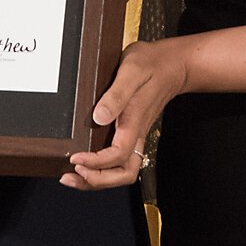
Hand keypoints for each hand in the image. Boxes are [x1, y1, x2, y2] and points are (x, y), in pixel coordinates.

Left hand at [62, 38, 190, 190]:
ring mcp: (135, 134)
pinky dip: (102, 168)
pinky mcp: (132, 131)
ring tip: (74, 176)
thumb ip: (116, 95)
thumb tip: (98, 117)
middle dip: (96, 181)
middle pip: (123, 174)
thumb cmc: (153, 65)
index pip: (117, 155)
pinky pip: (119, 159)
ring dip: (98, 178)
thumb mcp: (131, 71)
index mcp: (135, 121)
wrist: (174, 64)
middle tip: (71, 175)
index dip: (96, 163)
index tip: (75, 158)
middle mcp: (136, 133)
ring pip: (122, 170)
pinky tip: (87, 164)